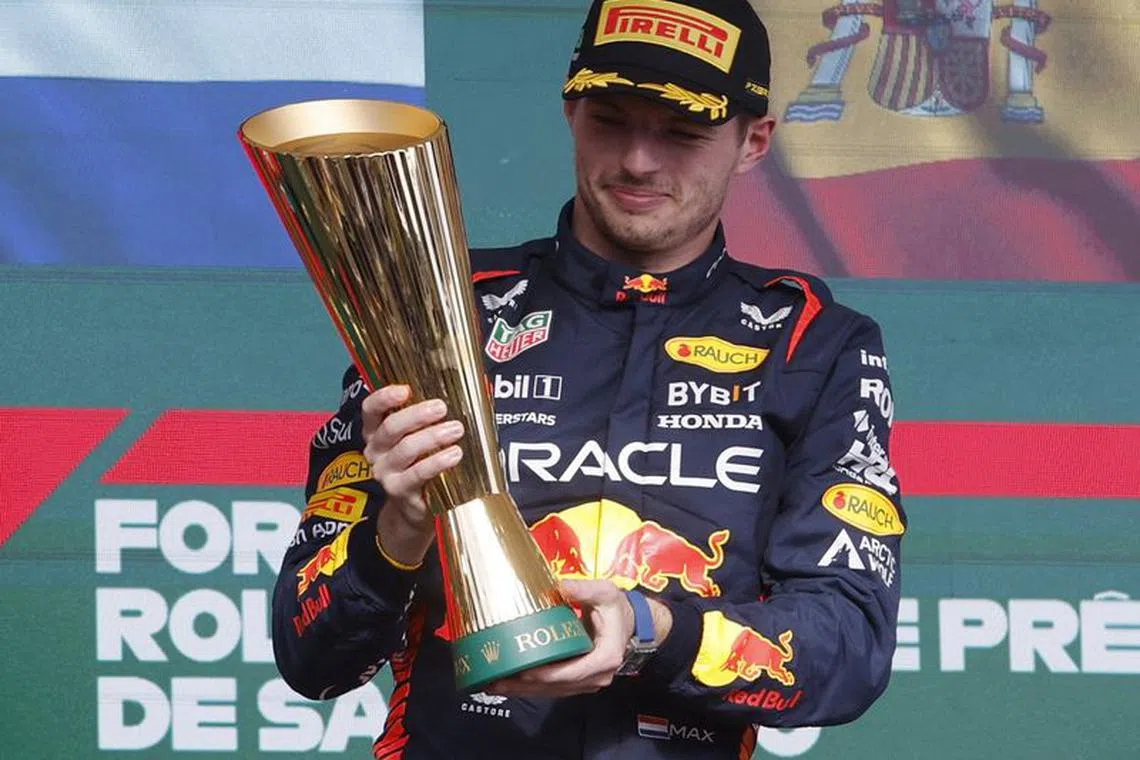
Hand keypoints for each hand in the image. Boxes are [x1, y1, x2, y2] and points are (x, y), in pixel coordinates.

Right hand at [362, 385, 464, 566]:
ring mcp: (385, 472)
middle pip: (391, 427)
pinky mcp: (399, 491)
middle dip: (418, 415)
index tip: (405, 389)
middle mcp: (376, 451)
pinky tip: (455, 453)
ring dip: (433, 436)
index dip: (384, 397)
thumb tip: (456, 393)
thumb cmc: (421, 463)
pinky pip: (418, 473)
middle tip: (442, 407)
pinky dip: (438, 461)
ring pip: (406, 449)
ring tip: (456, 429)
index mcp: (377, 432)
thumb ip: (426, 419)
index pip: (370, 410)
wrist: (416, 507)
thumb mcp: (418, 438)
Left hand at [484, 580, 634, 697]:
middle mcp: (596, 676)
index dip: (541, 674)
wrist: (630, 622)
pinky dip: (533, 688)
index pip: (567, 673)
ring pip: (552, 692)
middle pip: (555, 687)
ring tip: (494, 685)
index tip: (517, 669)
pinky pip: (554, 688)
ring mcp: (588, 682)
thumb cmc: (617, 608)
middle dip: (523, 686)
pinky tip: (512, 684)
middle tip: (493, 682)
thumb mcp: (606, 594)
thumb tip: (561, 586)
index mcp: (604, 658)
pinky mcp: (580, 681)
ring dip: (523, 691)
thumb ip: (585, 589)